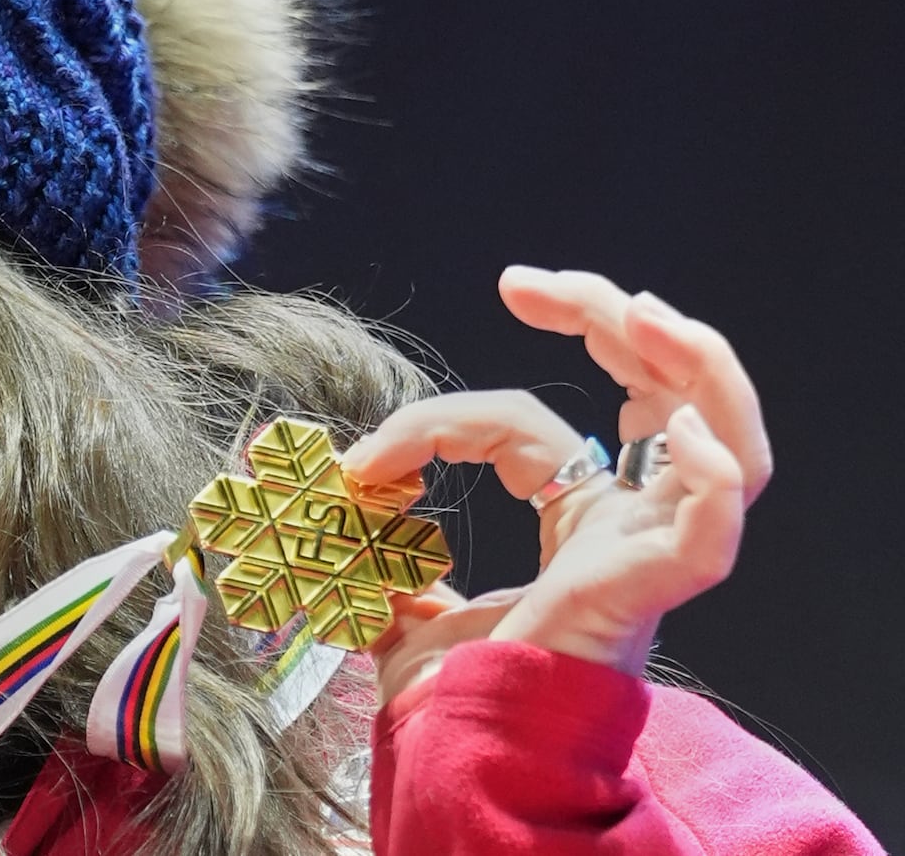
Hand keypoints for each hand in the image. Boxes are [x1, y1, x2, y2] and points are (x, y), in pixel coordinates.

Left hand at [343, 266, 772, 699]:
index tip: (364, 453)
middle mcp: (628, 521)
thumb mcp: (402, 598)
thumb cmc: (455, 689)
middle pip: (658, 392)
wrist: (469, 757)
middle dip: (608, 319)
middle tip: (531, 283)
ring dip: (691, 364)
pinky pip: (714, 528)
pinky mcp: (656, 588)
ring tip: (637, 309)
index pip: (529, 425)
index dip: (450, 416)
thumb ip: (372, 546)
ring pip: (723, 439)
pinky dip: (715, 477)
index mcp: (579, 516)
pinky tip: (686, 436)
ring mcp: (652, 549)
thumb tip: (317, 492)